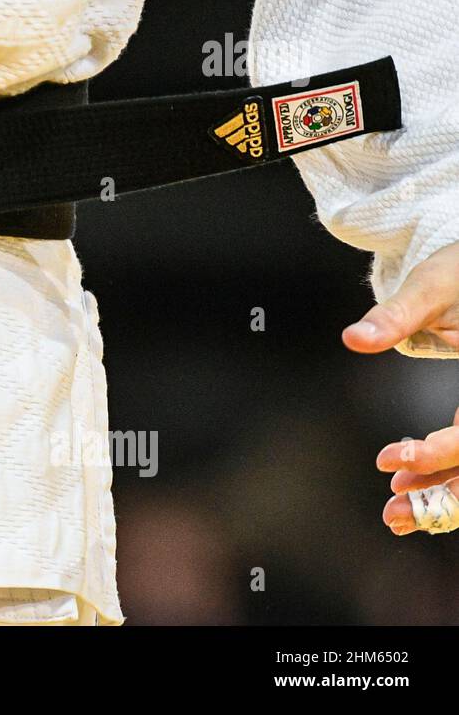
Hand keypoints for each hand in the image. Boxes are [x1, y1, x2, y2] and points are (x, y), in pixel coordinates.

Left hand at [344, 240, 458, 533]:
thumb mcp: (431, 285)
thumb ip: (396, 316)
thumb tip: (354, 338)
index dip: (441, 451)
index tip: (391, 459)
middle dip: (446, 497)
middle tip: (393, 515)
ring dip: (445, 495)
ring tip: (396, 513)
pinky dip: (445, 472)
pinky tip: (406, 480)